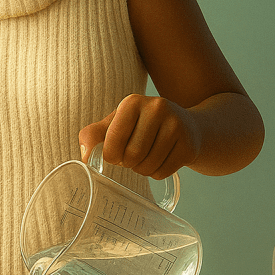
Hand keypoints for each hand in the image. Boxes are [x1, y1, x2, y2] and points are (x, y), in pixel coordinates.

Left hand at [79, 94, 201, 179]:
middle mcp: (156, 108)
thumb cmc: (142, 126)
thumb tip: (85, 156)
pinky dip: (157, 173)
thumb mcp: (116, 123)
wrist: (187, 126)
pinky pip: (163, 172)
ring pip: (147, 166)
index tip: (115, 153)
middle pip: (132, 155)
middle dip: (128, 163)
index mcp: (132, 102)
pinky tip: (161, 159)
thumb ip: (93, 135)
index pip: (113, 141)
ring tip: (146, 157)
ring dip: (142, 169)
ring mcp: (176, 125)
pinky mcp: (189, 145)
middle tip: (132, 156)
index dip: (111, 155)